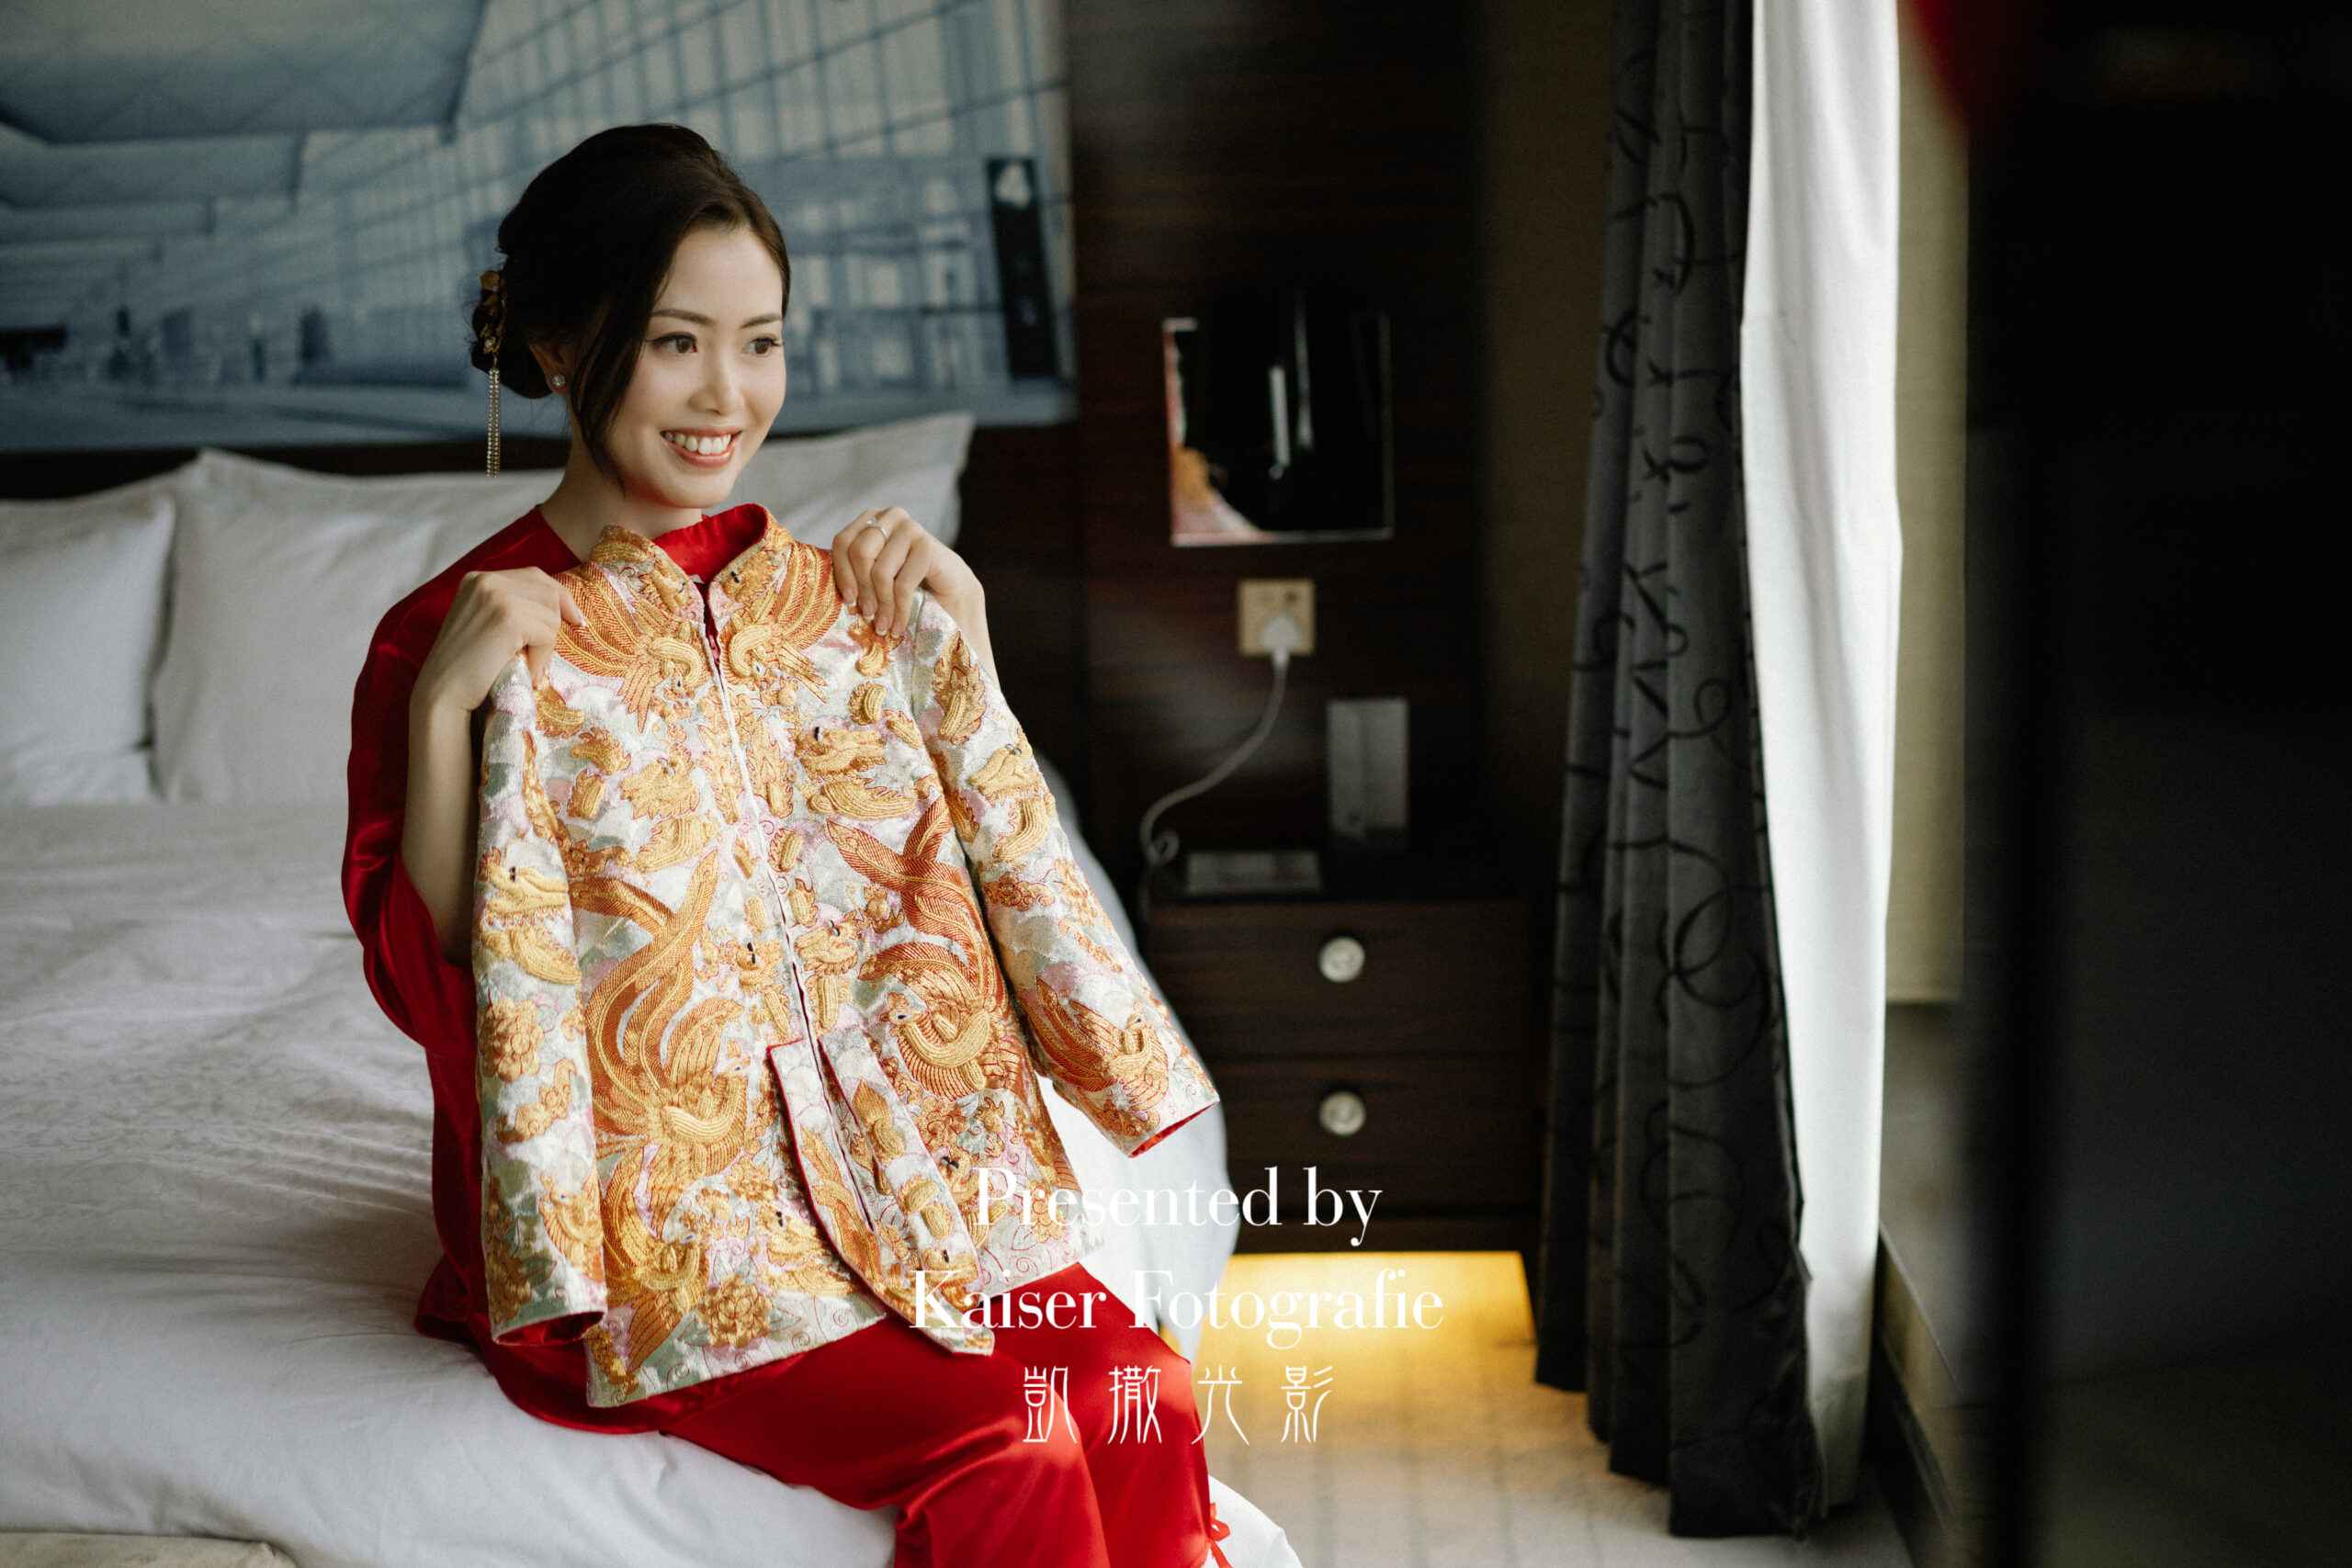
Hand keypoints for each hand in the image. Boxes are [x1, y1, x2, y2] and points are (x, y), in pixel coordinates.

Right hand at [412, 567, 583, 718]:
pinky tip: (527, 670)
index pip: (534, 576)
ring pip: (550, 614)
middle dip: (556, 622)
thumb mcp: (486, 624)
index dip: (559, 597)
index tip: (575, 618)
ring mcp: (496, 596)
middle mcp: (486, 580)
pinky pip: (547, 634)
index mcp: (478, 579)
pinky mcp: (508, 617)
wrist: (442, 691)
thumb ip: (512, 608)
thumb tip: (562, 609)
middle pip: (547, 591)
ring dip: (546, 644)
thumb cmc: (466, 665)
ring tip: (529, 665)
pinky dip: (542, 657)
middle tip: (548, 652)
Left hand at [830, 507, 981, 638]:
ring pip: (879, 571)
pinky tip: (899, 626)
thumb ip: (856, 571)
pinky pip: (902, 584)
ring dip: (882, 606)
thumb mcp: (876, 574)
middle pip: (859, 553)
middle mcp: (891, 516)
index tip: (850, 602)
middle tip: (868, 616)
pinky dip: (899, 611)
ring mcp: (912, 528)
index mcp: (872, 518)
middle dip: (863, 590)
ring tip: (884, 626)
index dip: (843, 574)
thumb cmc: (907, 584)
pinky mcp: (928, 546)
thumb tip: (824, 592)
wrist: (951, 592)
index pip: (843, 542)